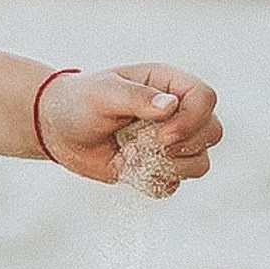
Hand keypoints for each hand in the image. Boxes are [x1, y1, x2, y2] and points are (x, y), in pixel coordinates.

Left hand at [38, 64, 220, 191]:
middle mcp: (176, 112)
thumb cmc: (79, 101)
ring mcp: (171, 141)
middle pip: (212, 132)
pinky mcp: (159, 166)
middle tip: (145, 145)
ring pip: (200, 162)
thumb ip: (137, 98)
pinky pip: (174, 184)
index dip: (192, 120)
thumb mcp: (103, 93)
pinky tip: (126, 168)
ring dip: (167, 166)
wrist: (57, 129)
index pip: (205, 98)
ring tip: (130, 155)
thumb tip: (170, 106)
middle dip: (182, 146)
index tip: (162, 135)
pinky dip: (152, 181)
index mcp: (168, 84)